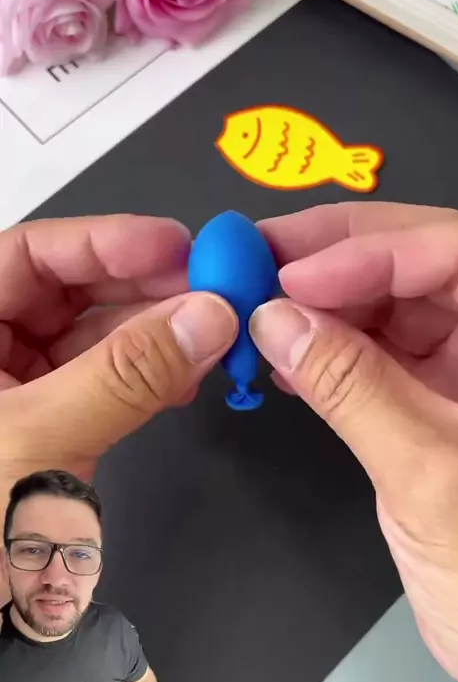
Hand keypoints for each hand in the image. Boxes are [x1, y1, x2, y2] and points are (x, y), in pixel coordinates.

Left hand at [0, 214, 236, 605]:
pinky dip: (149, 379)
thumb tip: (211, 316)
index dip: (103, 239)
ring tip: (213, 335)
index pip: (27, 254)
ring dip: (157, 335)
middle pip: (69, 290)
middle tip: (211, 290)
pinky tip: (188, 379)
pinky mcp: (49, 427)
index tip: (176, 246)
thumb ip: (126, 374)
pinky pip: (105, 384)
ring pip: (95, 338)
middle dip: (144, 288)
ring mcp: (16, 390)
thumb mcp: (37, 441)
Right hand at [251, 202, 457, 681]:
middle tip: (259, 261)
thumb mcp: (429, 472)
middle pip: (419, 268)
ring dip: (324, 306)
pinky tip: (284, 355)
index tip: (293, 274)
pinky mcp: (438, 406)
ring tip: (258, 306)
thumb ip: (352, 387)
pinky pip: (379, 358)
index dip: (372, 250)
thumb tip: (275, 318)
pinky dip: (329, 352)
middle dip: (337, 261)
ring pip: (393, 310)